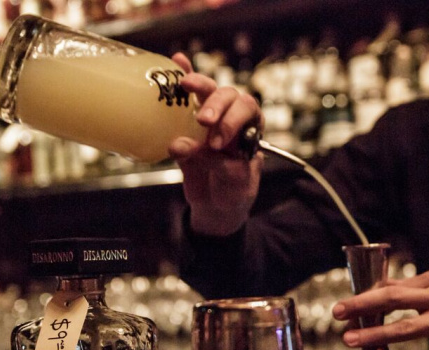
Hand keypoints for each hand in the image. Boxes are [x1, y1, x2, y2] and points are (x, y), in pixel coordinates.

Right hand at [169, 53, 264, 236]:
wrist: (217, 209)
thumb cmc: (233, 195)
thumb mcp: (234, 184)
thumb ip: (214, 163)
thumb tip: (179, 145)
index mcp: (251, 131)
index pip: (248, 111)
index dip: (233, 120)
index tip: (217, 142)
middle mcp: (233, 120)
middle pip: (229, 97)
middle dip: (216, 105)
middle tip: (203, 121)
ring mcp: (210, 120)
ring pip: (209, 92)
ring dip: (199, 85)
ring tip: (184, 84)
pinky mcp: (187, 125)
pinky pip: (186, 99)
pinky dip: (183, 77)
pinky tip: (177, 61)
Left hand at [331, 265, 428, 349]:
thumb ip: (426, 284)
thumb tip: (391, 287)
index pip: (396, 285)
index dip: (369, 295)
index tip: (350, 304)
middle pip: (393, 300)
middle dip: (361, 306)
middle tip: (337, 313)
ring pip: (406, 329)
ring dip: (375, 336)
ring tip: (352, 342)